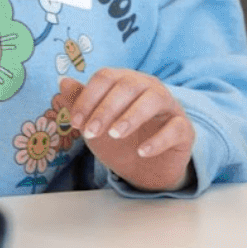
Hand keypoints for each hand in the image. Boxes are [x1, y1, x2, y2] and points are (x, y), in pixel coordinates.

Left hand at [61, 70, 195, 191]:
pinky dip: (158, 140)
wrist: (145, 170)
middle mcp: (149, 88)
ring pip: (154, 99)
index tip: (75, 122)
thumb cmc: (119, 141)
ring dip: (131, 116)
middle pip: (128, 85)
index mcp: (126, 82)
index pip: (106, 77)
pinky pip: (175, 128)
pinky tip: (142, 152)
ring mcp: (169, 107)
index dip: (88, 98)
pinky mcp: (184, 129)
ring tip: (115, 135)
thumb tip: (62, 81)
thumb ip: (79, 102)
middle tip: (91, 133)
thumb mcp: (94, 124)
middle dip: (105, 109)